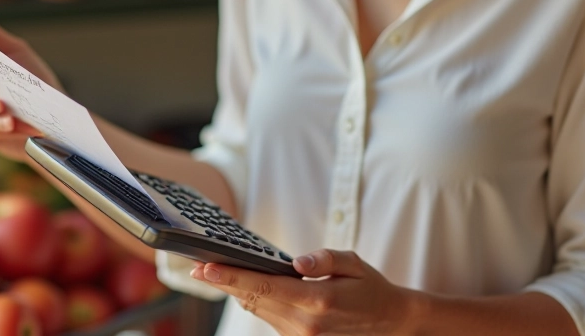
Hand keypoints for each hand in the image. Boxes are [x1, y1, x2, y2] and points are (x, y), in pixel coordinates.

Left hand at [191, 249, 421, 335]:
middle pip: (253, 299)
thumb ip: (326, 259)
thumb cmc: (370, 288)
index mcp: (318, 302)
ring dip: (235, 291)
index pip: (265, 286)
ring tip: (211, 272)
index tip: (207, 267)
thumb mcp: (354, 264)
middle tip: (195, 266)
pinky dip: (253, 299)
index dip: (232, 277)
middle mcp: (305, 324)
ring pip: (257, 309)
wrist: (389, 324)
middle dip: (224, 282)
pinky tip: (240, 285)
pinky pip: (268, 316)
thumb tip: (298, 261)